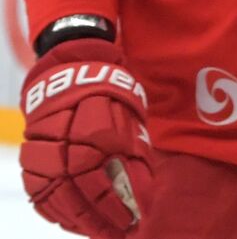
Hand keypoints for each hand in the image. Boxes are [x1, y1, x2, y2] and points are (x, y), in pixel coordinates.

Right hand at [21, 39, 151, 238]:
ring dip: (77, 222)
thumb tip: (143, 198)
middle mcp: (60, 147)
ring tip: (99, 233)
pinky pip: (40, 196)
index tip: (131, 223)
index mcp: (89, 136)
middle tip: (116, 235)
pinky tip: (74, 223)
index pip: (99, 184)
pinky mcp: (29, 163)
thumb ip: (134, 162)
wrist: (71, 78)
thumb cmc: (110, 100)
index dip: (114, 208)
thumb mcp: (130, 125)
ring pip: (55, 200)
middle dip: (97, 221)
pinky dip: (57, 214)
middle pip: (76, 197)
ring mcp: (40, 156)